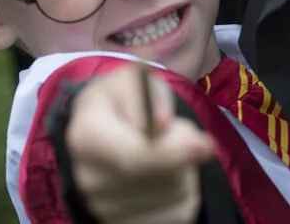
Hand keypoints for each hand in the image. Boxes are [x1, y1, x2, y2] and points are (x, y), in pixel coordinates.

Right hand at [67, 66, 215, 223]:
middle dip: (183, 150)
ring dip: (185, 169)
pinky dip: (184, 193)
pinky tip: (166, 175)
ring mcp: (104, 208)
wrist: (106, 126)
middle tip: (175, 131)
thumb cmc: (126, 98)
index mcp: (85, 135)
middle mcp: (88, 178)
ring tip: (166, 151)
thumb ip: (150, 95)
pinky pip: (179, 214)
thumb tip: (163, 124)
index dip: (173, 153)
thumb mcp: (135, 79)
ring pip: (175, 195)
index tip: (205, 145)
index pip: (133, 157)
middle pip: (162, 177)